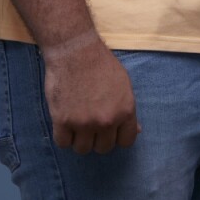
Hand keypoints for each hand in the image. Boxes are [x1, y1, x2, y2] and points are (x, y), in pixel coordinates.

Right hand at [42, 38, 141, 153]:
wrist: (74, 50)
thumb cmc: (100, 64)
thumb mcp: (123, 84)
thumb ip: (127, 109)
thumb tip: (137, 130)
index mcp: (125, 111)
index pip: (126, 142)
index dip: (117, 136)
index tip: (109, 130)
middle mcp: (106, 120)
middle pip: (103, 148)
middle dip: (97, 138)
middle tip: (90, 122)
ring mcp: (84, 123)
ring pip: (83, 149)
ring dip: (79, 139)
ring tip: (76, 122)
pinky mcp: (63, 121)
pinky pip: (63, 143)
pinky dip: (63, 136)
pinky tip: (65, 123)